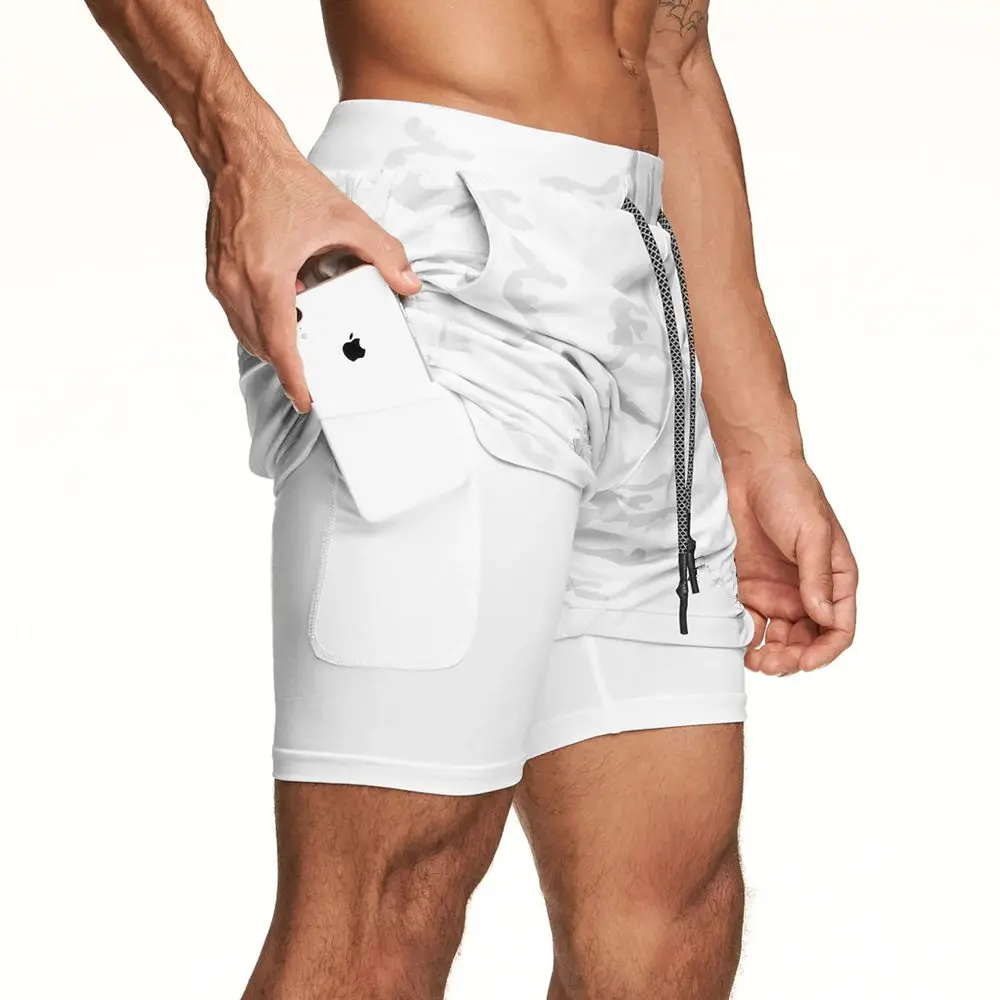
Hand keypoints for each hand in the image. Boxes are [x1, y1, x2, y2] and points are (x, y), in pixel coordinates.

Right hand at [204, 143, 420, 412]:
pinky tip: (284, 304)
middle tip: (315, 370)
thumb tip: (408, 283)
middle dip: (289, 362)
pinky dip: (259, 321)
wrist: (239, 152)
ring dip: (273, 342)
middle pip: (263, 346)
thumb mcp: (344, 218)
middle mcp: (237, 284)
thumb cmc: (283, 182)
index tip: (306, 399)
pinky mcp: (215, 272)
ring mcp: (222, 279)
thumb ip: (383, 253)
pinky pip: (237, 314)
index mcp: (268, 278)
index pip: (281, 346)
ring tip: (303, 336)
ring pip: (246, 333)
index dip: (295, 378)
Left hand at [726, 456, 857, 674]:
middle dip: (793, 659)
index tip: (806, 663)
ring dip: (770, 655)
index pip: (839, 628)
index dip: (826, 651)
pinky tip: (738, 640)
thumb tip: (823, 617)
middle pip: (808, 641)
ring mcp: (778, 591)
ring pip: (780, 639)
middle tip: (771, 664)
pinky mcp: (749, 587)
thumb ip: (817, 577)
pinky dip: (746, 636)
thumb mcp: (812, 533)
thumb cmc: (791, 492)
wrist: (750, 470)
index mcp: (835, 580)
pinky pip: (750, 622)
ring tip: (754, 660)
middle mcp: (808, 591)